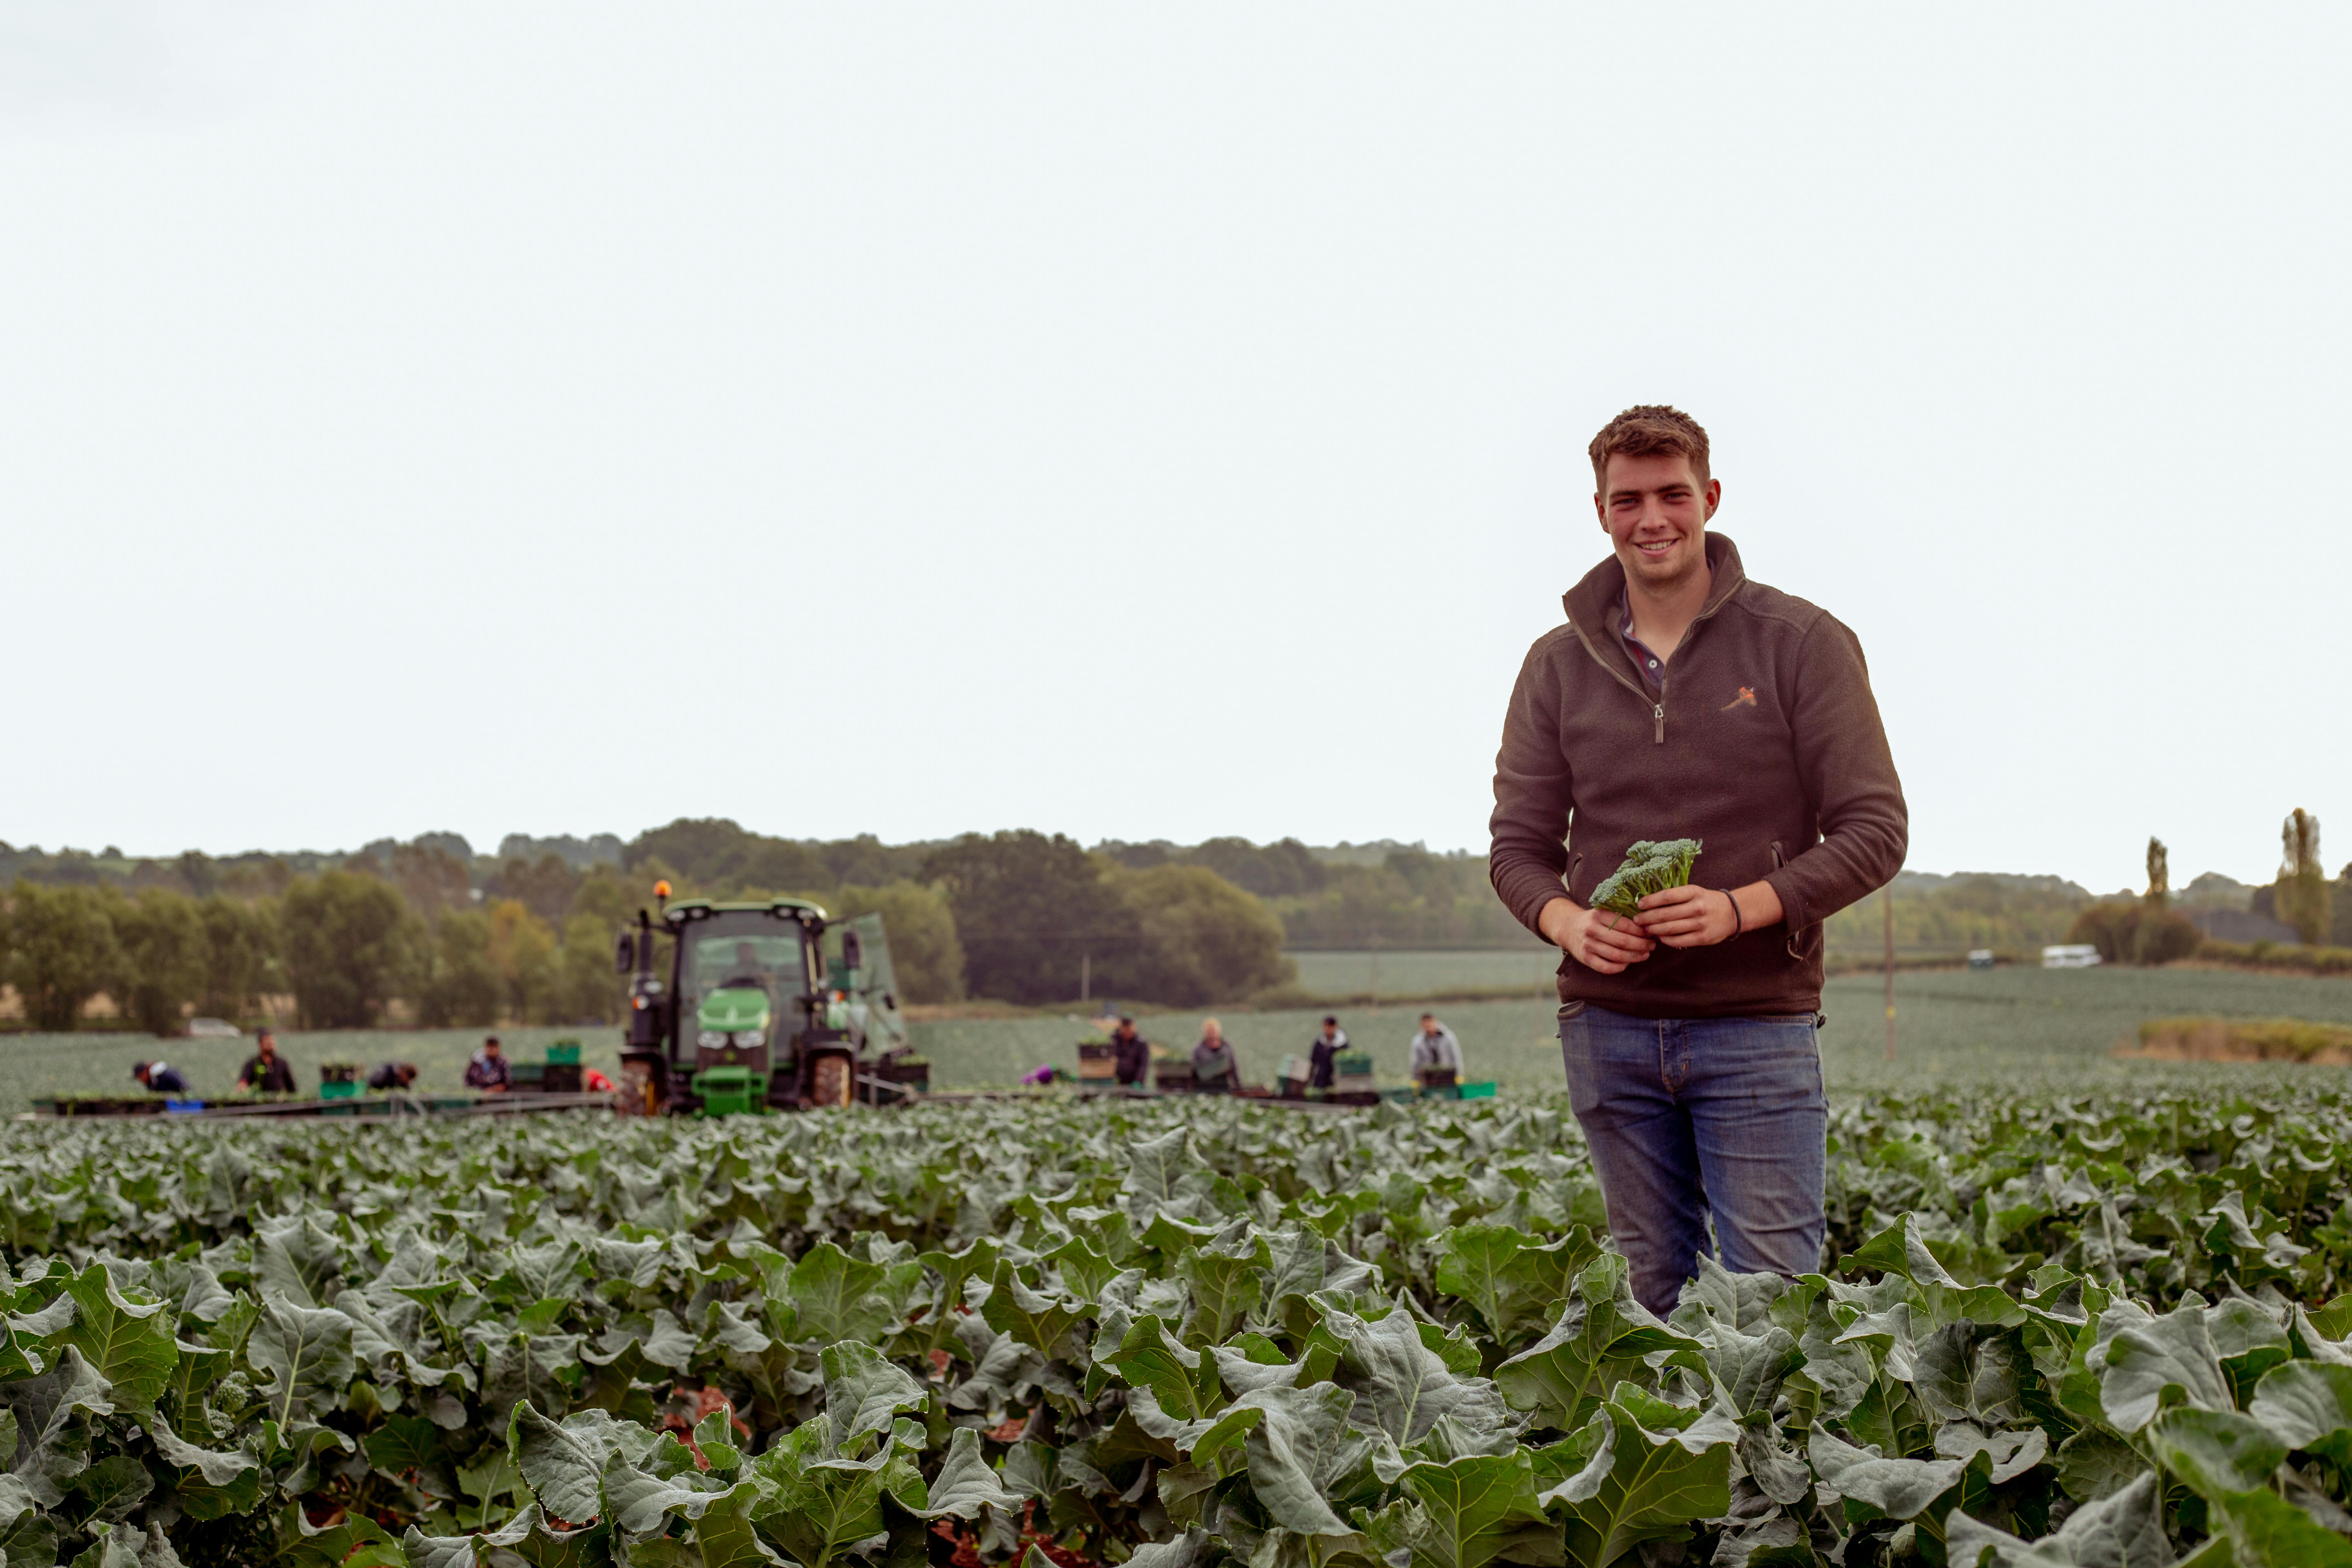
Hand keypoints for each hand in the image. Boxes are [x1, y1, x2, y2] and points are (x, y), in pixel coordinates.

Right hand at [1538, 897, 1654, 973]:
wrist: (1568, 928)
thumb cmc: (1593, 920)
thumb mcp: (1603, 911)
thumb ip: (1621, 915)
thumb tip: (1647, 924)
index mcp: (1598, 915)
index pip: (1625, 925)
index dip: (1641, 931)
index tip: (1650, 933)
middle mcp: (1591, 930)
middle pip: (1622, 941)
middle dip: (1641, 945)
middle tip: (1652, 945)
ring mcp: (1587, 945)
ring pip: (1616, 955)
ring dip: (1634, 956)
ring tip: (1645, 954)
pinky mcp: (1585, 959)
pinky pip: (1606, 967)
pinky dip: (1620, 967)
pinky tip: (1628, 963)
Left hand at [1633, 884, 1740, 947]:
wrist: (1731, 914)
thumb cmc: (1706, 901)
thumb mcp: (1694, 892)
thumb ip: (1675, 896)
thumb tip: (1648, 902)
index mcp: (1694, 892)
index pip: (1667, 896)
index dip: (1650, 901)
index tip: (1639, 905)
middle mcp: (1697, 907)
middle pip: (1665, 914)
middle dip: (1647, 918)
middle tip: (1637, 920)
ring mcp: (1700, 924)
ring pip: (1669, 929)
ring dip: (1653, 929)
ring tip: (1645, 928)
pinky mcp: (1702, 938)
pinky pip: (1678, 940)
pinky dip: (1665, 939)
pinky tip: (1660, 936)